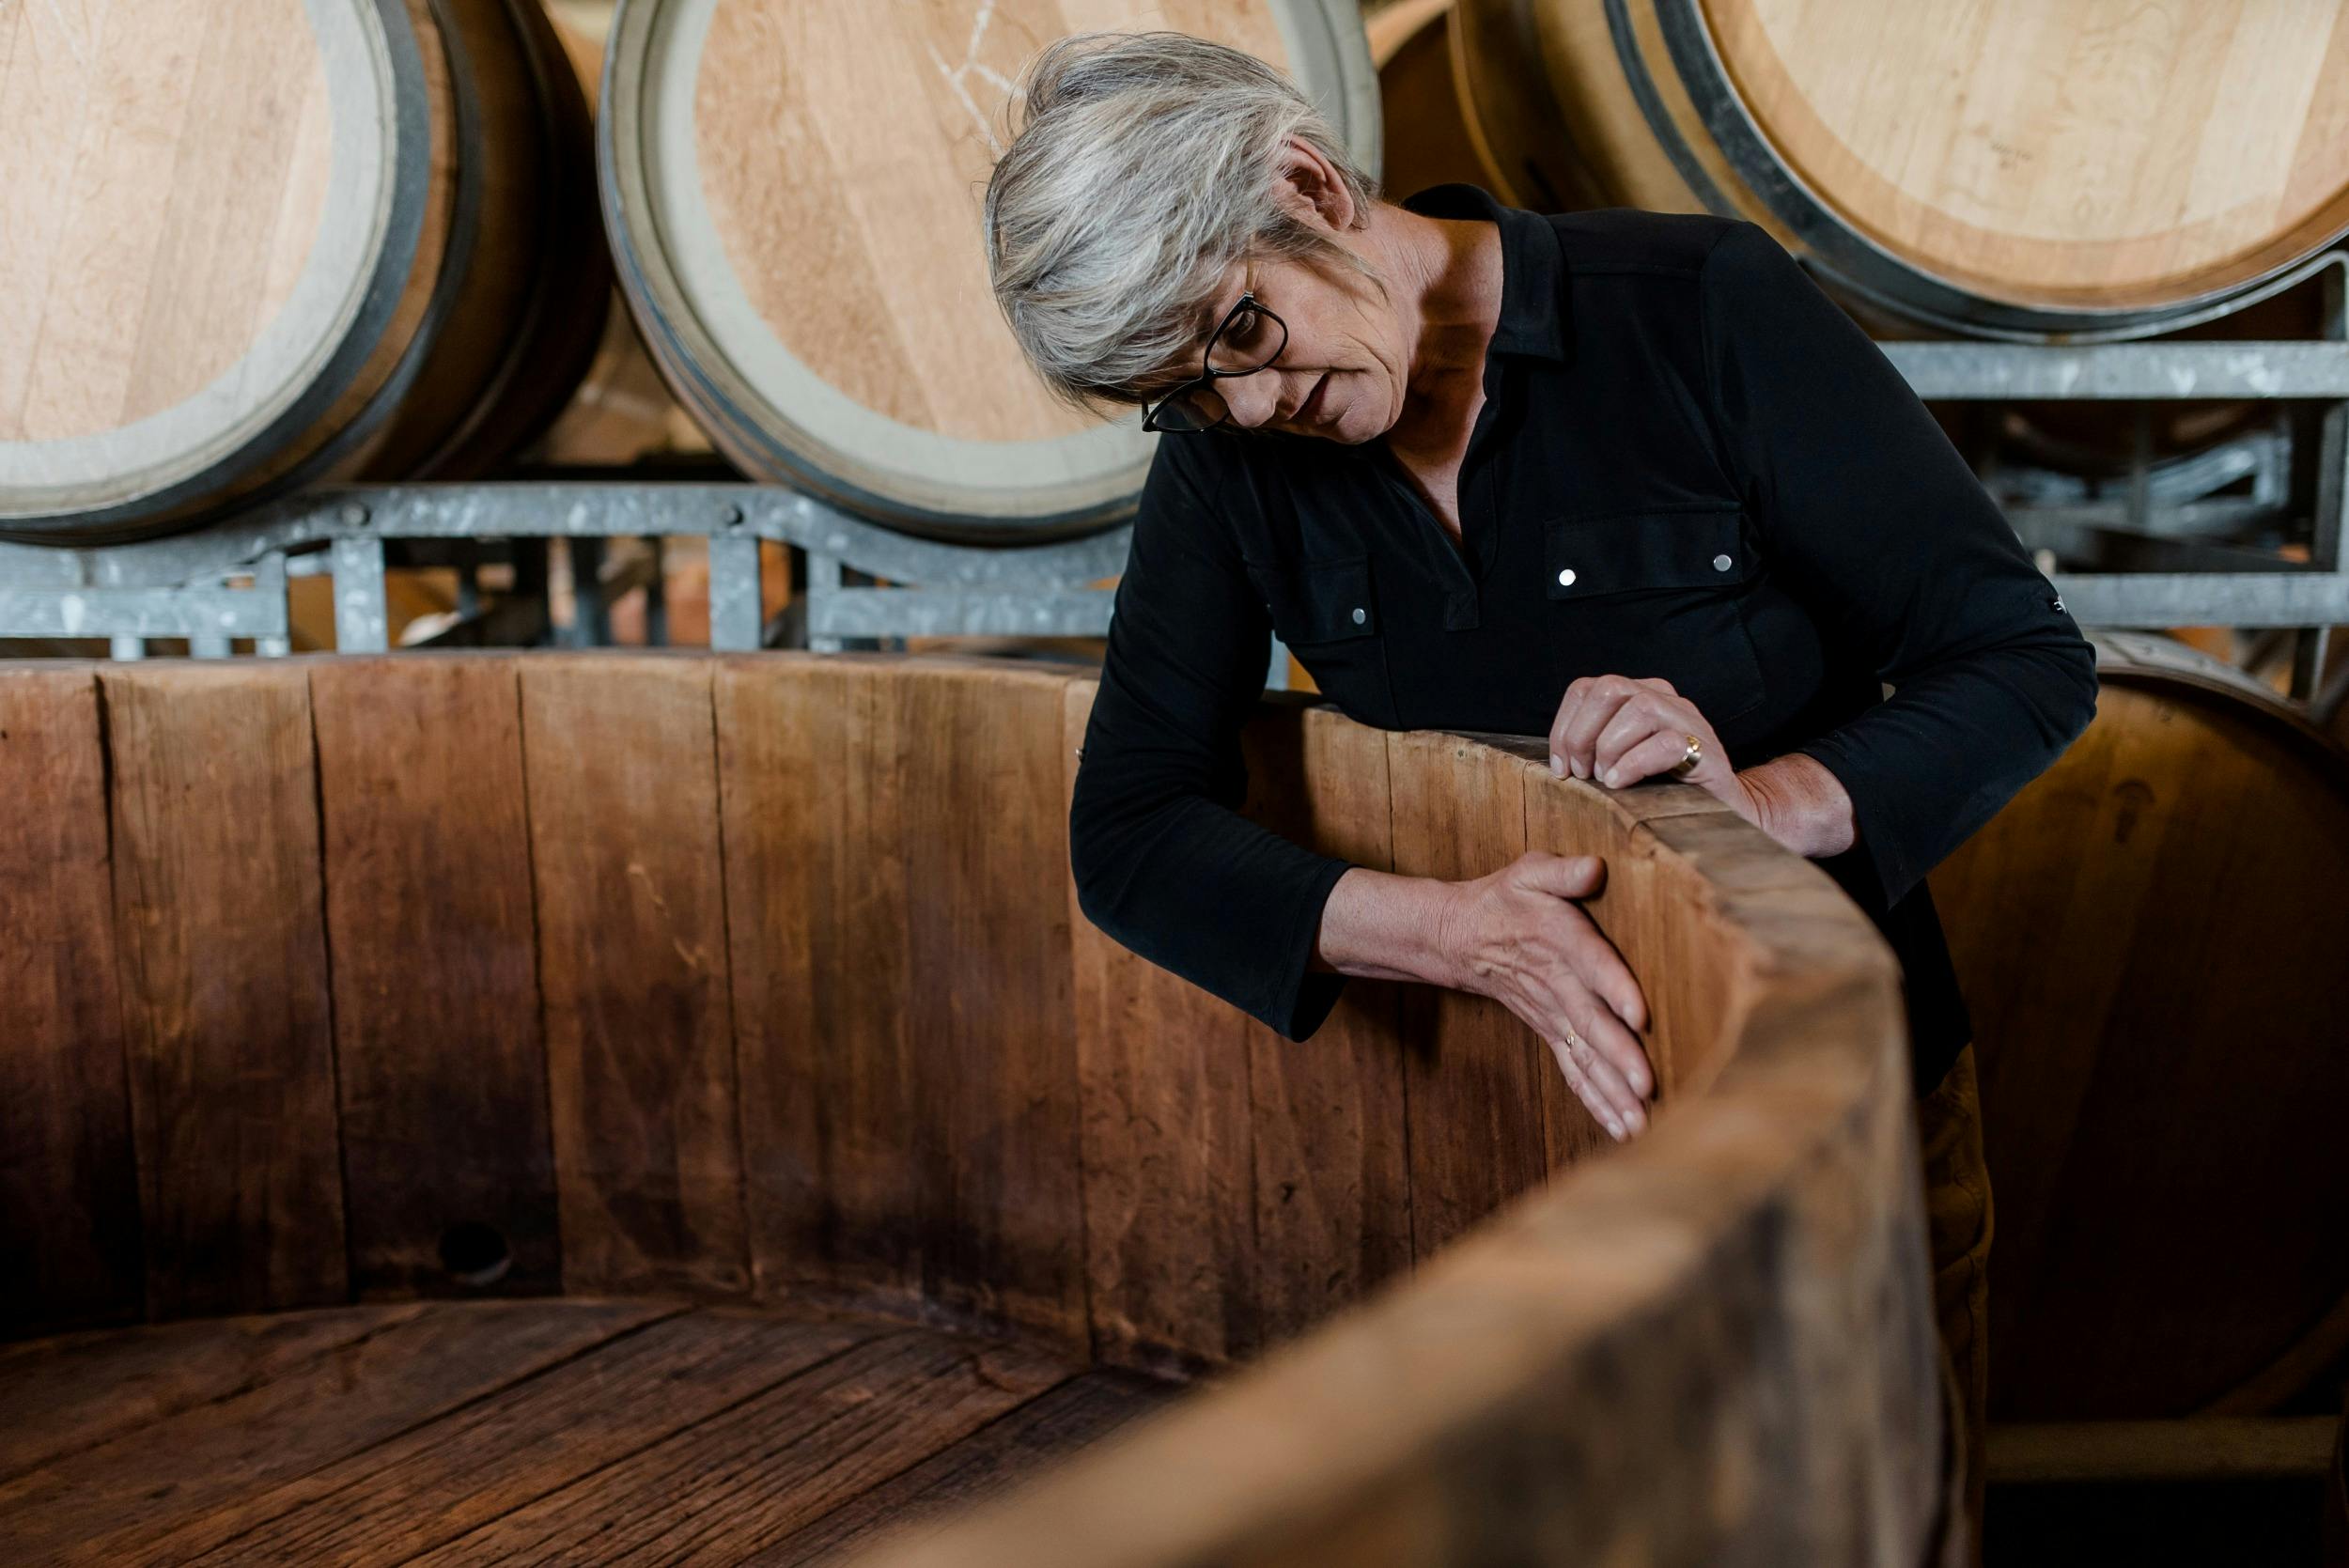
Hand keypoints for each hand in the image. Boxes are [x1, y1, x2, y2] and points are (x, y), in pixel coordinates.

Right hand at [1435, 850, 1653, 1139]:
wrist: (1461, 937)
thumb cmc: (1506, 898)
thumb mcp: (1528, 872)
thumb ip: (1562, 871)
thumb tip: (1593, 867)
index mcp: (1558, 939)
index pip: (1591, 964)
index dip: (1615, 988)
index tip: (1640, 1016)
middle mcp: (1557, 984)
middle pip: (1590, 1023)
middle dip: (1619, 1057)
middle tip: (1647, 1087)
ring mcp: (1552, 1015)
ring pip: (1584, 1057)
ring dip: (1612, 1092)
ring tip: (1640, 1126)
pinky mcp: (1551, 1032)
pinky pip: (1574, 1071)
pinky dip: (1597, 1101)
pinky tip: (1622, 1129)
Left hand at [1548, 674, 1756, 822]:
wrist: (1721, 814)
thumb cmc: (1662, 790)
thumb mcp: (1619, 763)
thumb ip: (1592, 749)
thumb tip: (1557, 759)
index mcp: (1636, 695)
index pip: (1585, 689)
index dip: (1563, 726)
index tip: (1559, 766)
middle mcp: (1662, 698)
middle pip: (1608, 689)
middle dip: (1582, 734)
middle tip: (1582, 773)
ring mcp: (1687, 720)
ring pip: (1639, 709)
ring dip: (1610, 748)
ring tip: (1606, 779)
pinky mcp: (1705, 748)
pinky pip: (1665, 742)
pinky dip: (1634, 764)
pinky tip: (1622, 783)